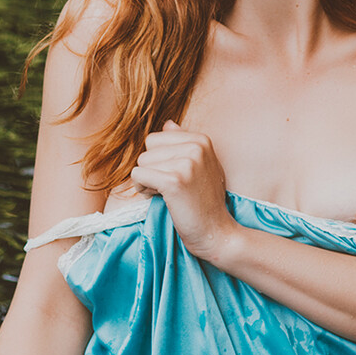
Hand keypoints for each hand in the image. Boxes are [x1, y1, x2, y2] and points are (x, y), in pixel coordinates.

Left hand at [128, 119, 239, 261]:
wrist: (216, 232)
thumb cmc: (205, 201)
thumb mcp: (201, 166)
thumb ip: (184, 143)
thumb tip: (167, 123)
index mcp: (201, 140)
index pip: (155, 138)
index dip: (158, 160)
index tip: (174, 176)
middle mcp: (196, 147)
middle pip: (147, 150)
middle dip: (151, 170)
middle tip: (171, 187)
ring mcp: (187, 163)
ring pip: (141, 162)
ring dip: (147, 181)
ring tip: (168, 194)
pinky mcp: (175, 181)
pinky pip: (138, 175)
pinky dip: (143, 189)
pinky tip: (160, 198)